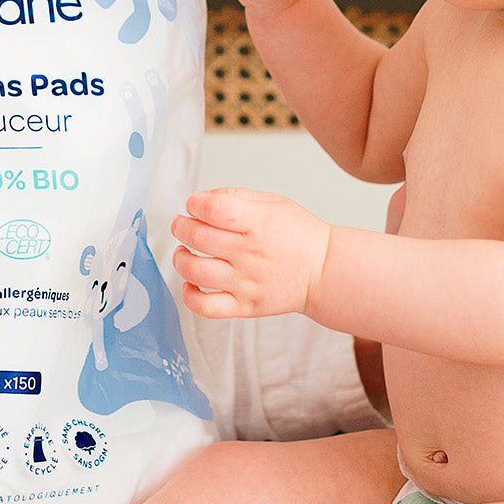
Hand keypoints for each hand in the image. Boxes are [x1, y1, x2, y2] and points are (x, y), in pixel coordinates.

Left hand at [171, 187, 330, 319]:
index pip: (213, 208)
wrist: (324, 272)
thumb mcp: (273, 202)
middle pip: (197, 237)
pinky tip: (190, 282)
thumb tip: (202, 199)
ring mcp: (246, 282)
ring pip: (195, 271)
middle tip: (181, 224)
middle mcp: (249, 253)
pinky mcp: (245, 306)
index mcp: (258, 223)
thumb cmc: (299, 235)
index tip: (194, 204)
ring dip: (180, 258)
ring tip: (183, 251)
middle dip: (180, 226)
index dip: (194, 203)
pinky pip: (207, 307)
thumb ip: (235, 196)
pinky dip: (190, 296)